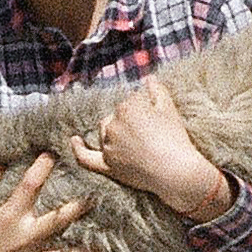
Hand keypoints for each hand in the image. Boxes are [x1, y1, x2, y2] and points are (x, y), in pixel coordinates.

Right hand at [0, 151, 95, 251]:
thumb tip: (0, 166)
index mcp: (8, 216)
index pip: (30, 186)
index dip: (42, 166)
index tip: (52, 153)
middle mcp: (23, 237)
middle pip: (59, 220)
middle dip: (80, 208)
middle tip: (98, 197)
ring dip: (84, 250)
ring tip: (103, 245)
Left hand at [69, 78, 231, 219]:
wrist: (176, 172)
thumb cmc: (175, 138)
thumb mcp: (169, 108)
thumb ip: (157, 90)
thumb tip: (149, 79)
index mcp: (126, 107)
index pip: (131, 103)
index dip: (144, 112)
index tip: (155, 121)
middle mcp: (113, 124)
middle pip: (116, 117)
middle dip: (129, 123)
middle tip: (149, 135)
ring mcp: (108, 146)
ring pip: (105, 134)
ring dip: (115, 135)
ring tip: (136, 144)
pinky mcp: (107, 166)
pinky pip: (86, 157)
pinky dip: (78, 148)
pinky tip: (74, 140)